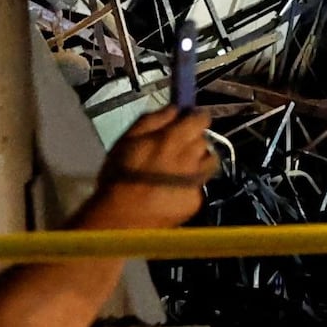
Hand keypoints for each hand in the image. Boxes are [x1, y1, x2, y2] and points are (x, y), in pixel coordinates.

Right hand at [92, 106, 214, 222]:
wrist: (120, 218)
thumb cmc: (119, 175)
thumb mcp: (127, 139)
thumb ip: (154, 120)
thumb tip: (174, 109)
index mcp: (174, 139)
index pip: (201, 119)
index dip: (195, 117)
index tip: (188, 119)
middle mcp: (191, 158)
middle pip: (204, 140)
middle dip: (193, 140)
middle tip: (175, 147)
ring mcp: (196, 181)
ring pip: (208, 162)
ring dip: (197, 160)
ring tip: (178, 168)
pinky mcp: (196, 200)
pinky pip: (200, 184)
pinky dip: (191, 182)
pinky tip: (173, 188)